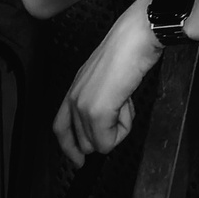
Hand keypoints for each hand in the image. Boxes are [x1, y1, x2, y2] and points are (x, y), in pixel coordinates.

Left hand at [53, 0, 163, 164]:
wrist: (137, 36)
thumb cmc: (129, 48)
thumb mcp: (109, 76)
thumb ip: (103, 96)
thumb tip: (109, 119)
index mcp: (76, 89)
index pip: (61, 128)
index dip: (70, 148)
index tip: (79, 160)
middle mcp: (74, 99)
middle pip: (82, 141)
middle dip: (106, 134)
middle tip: (124, 112)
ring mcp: (83, 106)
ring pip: (96, 143)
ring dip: (117, 131)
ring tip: (127, 104)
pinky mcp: (97, 112)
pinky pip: (108, 141)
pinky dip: (122, 130)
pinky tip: (128, 104)